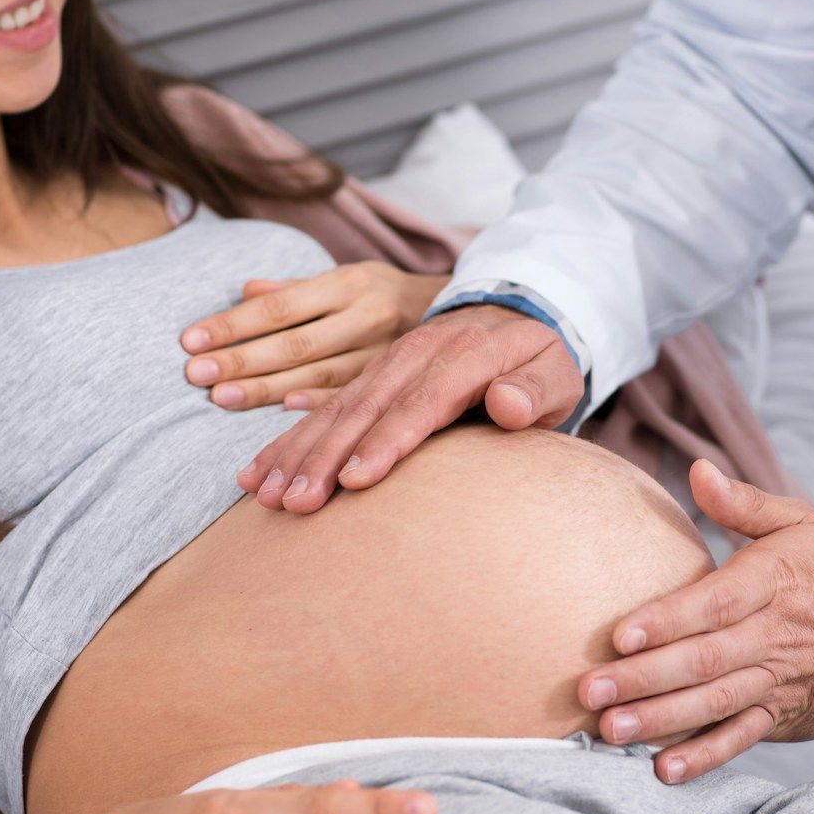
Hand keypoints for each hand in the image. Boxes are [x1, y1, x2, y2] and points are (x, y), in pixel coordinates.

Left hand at [180, 263, 448, 411]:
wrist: (484, 311)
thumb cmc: (395, 298)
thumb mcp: (353, 279)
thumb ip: (299, 289)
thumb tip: (246, 288)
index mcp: (349, 283)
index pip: (282, 306)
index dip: (235, 323)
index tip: (191, 341)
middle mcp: (367, 314)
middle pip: (295, 340)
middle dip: (243, 359)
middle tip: (198, 376)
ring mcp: (388, 350)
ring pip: (321, 372)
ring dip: (269, 389)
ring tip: (223, 398)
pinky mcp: (409, 381)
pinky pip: (358, 394)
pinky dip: (322, 402)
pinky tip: (288, 412)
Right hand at [237, 303, 583, 512]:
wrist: (520, 309)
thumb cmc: (542, 359)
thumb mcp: (557, 372)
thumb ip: (534, 391)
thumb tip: (507, 404)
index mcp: (464, 355)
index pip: (422, 403)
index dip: (388, 441)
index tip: (357, 479)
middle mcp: (416, 356)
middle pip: (364, 409)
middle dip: (324, 458)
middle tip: (295, 504)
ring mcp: (388, 363)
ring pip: (334, 409)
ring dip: (297, 453)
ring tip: (265, 496)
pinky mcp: (370, 375)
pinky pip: (323, 407)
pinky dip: (288, 440)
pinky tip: (257, 473)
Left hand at [579, 460, 813, 784]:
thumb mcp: (799, 522)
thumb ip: (743, 502)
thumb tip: (698, 471)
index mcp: (773, 583)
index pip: (714, 604)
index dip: (666, 620)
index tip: (618, 635)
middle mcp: (775, 636)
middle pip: (704, 660)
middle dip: (644, 678)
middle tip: (591, 691)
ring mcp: (778, 681)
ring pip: (715, 703)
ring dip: (661, 720)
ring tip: (611, 729)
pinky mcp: (783, 716)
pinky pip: (740, 739)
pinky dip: (704, 757)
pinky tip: (663, 770)